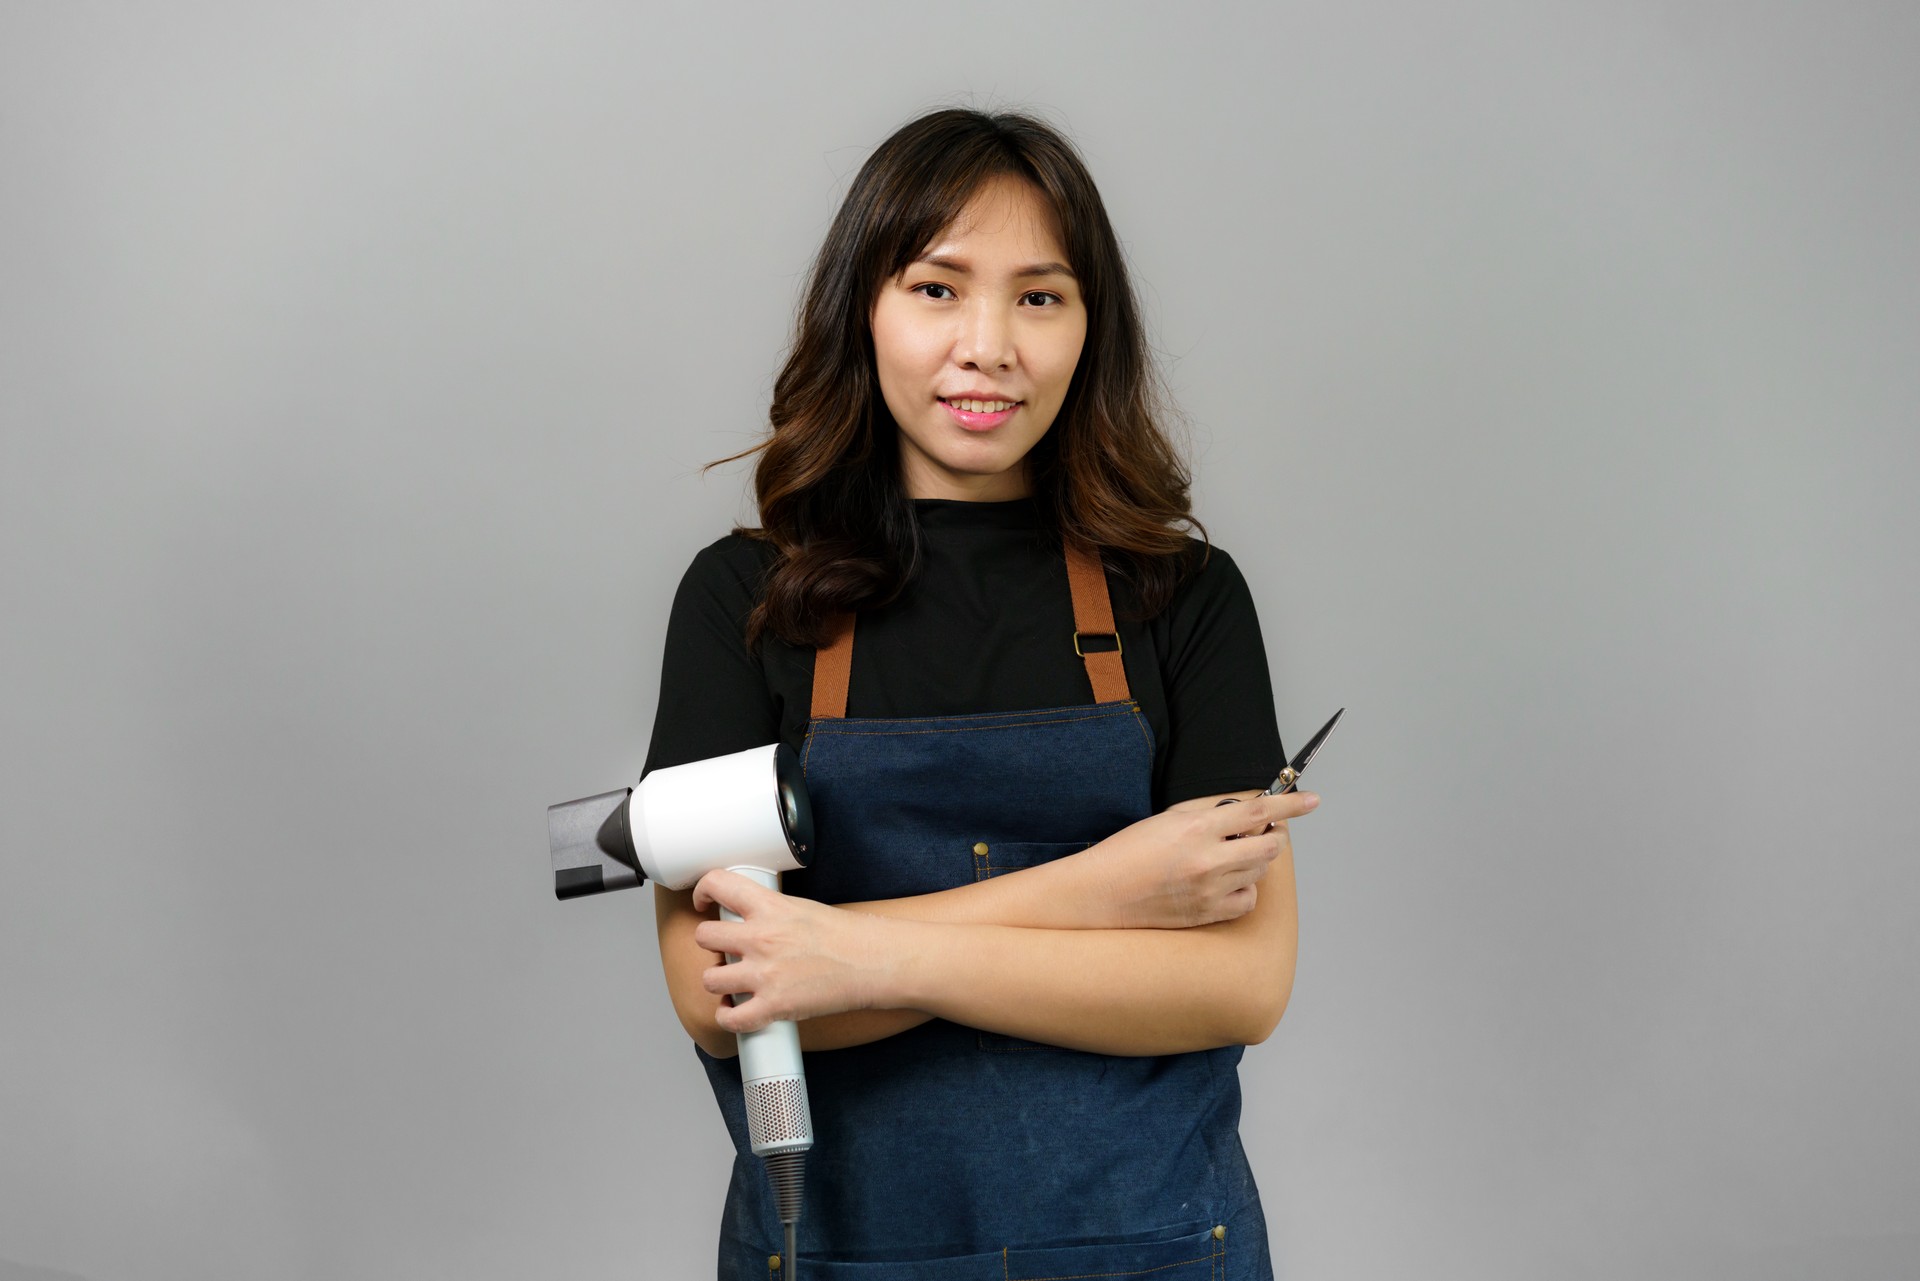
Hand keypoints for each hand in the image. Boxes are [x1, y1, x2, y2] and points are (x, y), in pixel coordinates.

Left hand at [690, 869, 896, 1034]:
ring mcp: (765, 973)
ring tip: (732, 982)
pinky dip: (728, 1017)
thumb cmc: (846, 935)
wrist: (873, 961)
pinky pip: (731, 1017)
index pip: (717, 884)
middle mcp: (761, 938)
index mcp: (770, 907)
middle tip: (724, 949)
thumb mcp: (803, 908)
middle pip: (703, 936)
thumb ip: (770, 913)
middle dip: (711, 944)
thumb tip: (748, 919)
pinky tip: (734, 1011)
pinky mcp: (773, 1005)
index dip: (702, 892)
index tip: (704, 902)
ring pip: (709, 978)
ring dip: (718, 981)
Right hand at [1079, 790, 1317, 928]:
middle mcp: (1208, 859)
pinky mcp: (1207, 914)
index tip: (1311, 801)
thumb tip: (1247, 813)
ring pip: (1259, 871)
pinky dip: (1243, 888)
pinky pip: (1247, 899)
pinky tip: (1223, 882)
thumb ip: (1210, 815)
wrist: (1101, 894)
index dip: (1290, 804)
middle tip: (1260, 831)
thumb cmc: (1129, 852)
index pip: (1257, 811)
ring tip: (1225, 856)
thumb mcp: (1168, 819)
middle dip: (1273, 835)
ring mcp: (1210, 890)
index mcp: (1197, 827)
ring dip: (1254, 859)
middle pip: (1269, 844)